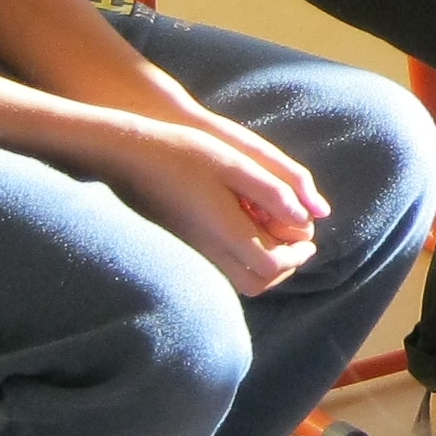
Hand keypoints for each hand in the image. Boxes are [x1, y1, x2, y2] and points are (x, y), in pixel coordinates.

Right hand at [123, 116, 321, 295]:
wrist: (127, 156)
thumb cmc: (183, 152)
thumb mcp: (235, 163)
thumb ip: (274, 192)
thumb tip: (305, 220)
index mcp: (225, 230)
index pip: (272, 264)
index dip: (296, 254)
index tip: (308, 238)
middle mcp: (209, 249)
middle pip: (257, 283)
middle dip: (284, 268)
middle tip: (299, 245)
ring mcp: (194, 250)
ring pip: (238, 279)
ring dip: (265, 264)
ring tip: (278, 236)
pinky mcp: (184, 245)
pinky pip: (223, 267)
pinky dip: (245, 258)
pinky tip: (248, 230)